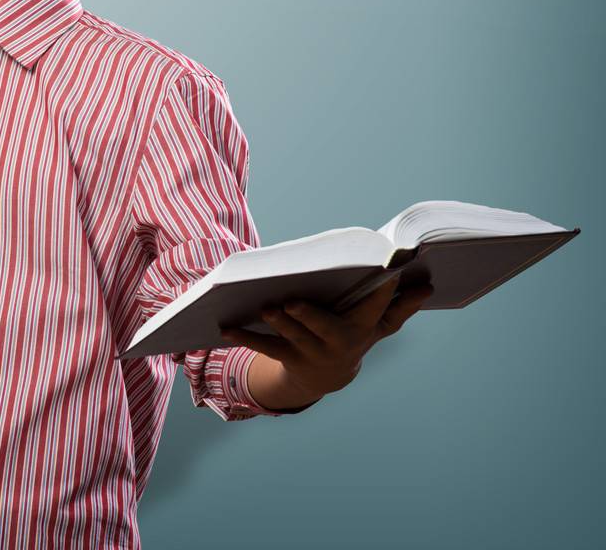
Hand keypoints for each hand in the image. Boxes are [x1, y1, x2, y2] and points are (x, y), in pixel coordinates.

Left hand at [221, 275, 433, 405]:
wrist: (326, 376)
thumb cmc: (353, 332)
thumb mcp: (378, 323)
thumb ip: (400, 304)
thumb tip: (428, 282)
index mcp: (365, 328)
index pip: (379, 311)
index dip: (382, 295)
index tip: (386, 276)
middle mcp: (341, 343)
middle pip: (327, 329)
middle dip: (311, 317)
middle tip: (293, 302)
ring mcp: (314, 353)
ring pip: (294, 337)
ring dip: (279, 322)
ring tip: (266, 307)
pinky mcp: (289, 358)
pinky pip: (264, 345)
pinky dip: (244, 334)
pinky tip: (223, 326)